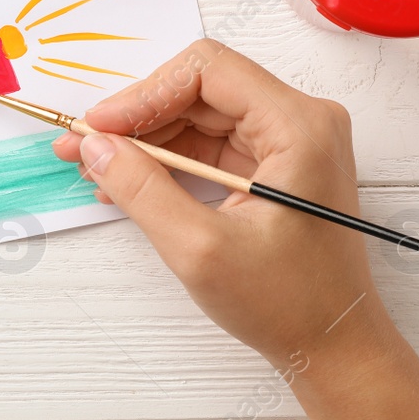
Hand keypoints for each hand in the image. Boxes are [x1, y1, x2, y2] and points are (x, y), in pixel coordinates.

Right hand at [54, 40, 389, 368]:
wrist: (335, 348)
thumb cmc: (290, 304)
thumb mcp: (201, 249)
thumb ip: (142, 190)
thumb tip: (95, 146)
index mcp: (299, 127)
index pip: (207, 71)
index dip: (144, 92)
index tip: (100, 126)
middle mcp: (301, 122)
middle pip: (199, 89)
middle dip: (137, 117)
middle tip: (83, 145)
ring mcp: (290, 142)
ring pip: (199, 115)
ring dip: (146, 139)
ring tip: (95, 166)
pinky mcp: (275, 165)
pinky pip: (210, 144)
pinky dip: (167, 160)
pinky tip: (128, 182)